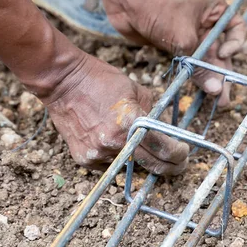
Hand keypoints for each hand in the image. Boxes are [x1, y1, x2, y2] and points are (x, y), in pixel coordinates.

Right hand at [41, 50, 188, 173]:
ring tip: (139, 145)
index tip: (184, 153)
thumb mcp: (135, 89)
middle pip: (151, 166)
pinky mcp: (85, 159)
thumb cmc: (100, 80)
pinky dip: (116, 156)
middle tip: (177, 165)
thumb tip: (165, 129)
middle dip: (168, 167)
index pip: (163, 148)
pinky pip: (109, 164)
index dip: (178, 154)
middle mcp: (115, 142)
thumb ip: (152, 112)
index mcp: (131, 121)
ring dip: (139, 159)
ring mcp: (98, 153)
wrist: (63, 82)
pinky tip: (112, 140)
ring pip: (130, 166)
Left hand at [103, 0, 246, 105]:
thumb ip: (200, 65)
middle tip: (225, 97)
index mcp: (215, 8)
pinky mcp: (175, 42)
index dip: (235, 44)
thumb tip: (215, 89)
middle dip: (222, 72)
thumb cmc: (159, 8)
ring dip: (209, 77)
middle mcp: (205, 20)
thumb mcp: (184, 38)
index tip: (223, 54)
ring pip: (204, 58)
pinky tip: (199, 90)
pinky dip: (194, 73)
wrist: (127, 0)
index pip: (236, 28)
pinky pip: (189, 60)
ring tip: (216, 99)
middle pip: (220, 49)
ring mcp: (190, 31)